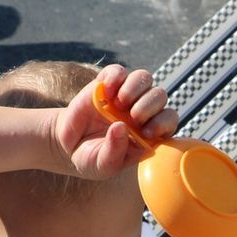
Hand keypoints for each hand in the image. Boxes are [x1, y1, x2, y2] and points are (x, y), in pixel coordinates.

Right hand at [57, 65, 177, 177]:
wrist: (67, 145)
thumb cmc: (92, 158)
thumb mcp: (103, 164)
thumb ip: (114, 151)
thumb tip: (121, 127)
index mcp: (148, 133)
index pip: (169, 120)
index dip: (163, 123)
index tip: (146, 132)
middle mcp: (141, 111)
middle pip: (159, 95)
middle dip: (148, 106)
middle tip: (132, 118)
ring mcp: (125, 95)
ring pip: (143, 77)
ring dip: (134, 89)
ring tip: (118, 104)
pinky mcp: (107, 83)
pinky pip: (118, 71)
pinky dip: (115, 77)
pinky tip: (106, 92)